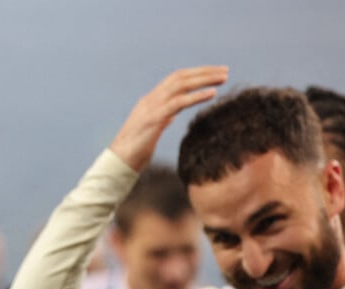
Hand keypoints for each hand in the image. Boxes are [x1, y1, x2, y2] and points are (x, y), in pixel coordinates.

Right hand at [110, 65, 228, 171]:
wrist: (119, 162)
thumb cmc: (135, 151)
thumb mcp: (152, 131)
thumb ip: (161, 119)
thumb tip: (170, 115)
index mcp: (151, 101)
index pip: (175, 80)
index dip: (195, 74)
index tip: (214, 74)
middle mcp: (151, 99)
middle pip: (180, 77)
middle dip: (204, 72)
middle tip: (225, 70)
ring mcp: (152, 107)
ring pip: (181, 84)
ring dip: (204, 79)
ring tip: (223, 78)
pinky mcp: (154, 119)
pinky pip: (179, 102)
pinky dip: (197, 95)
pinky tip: (213, 93)